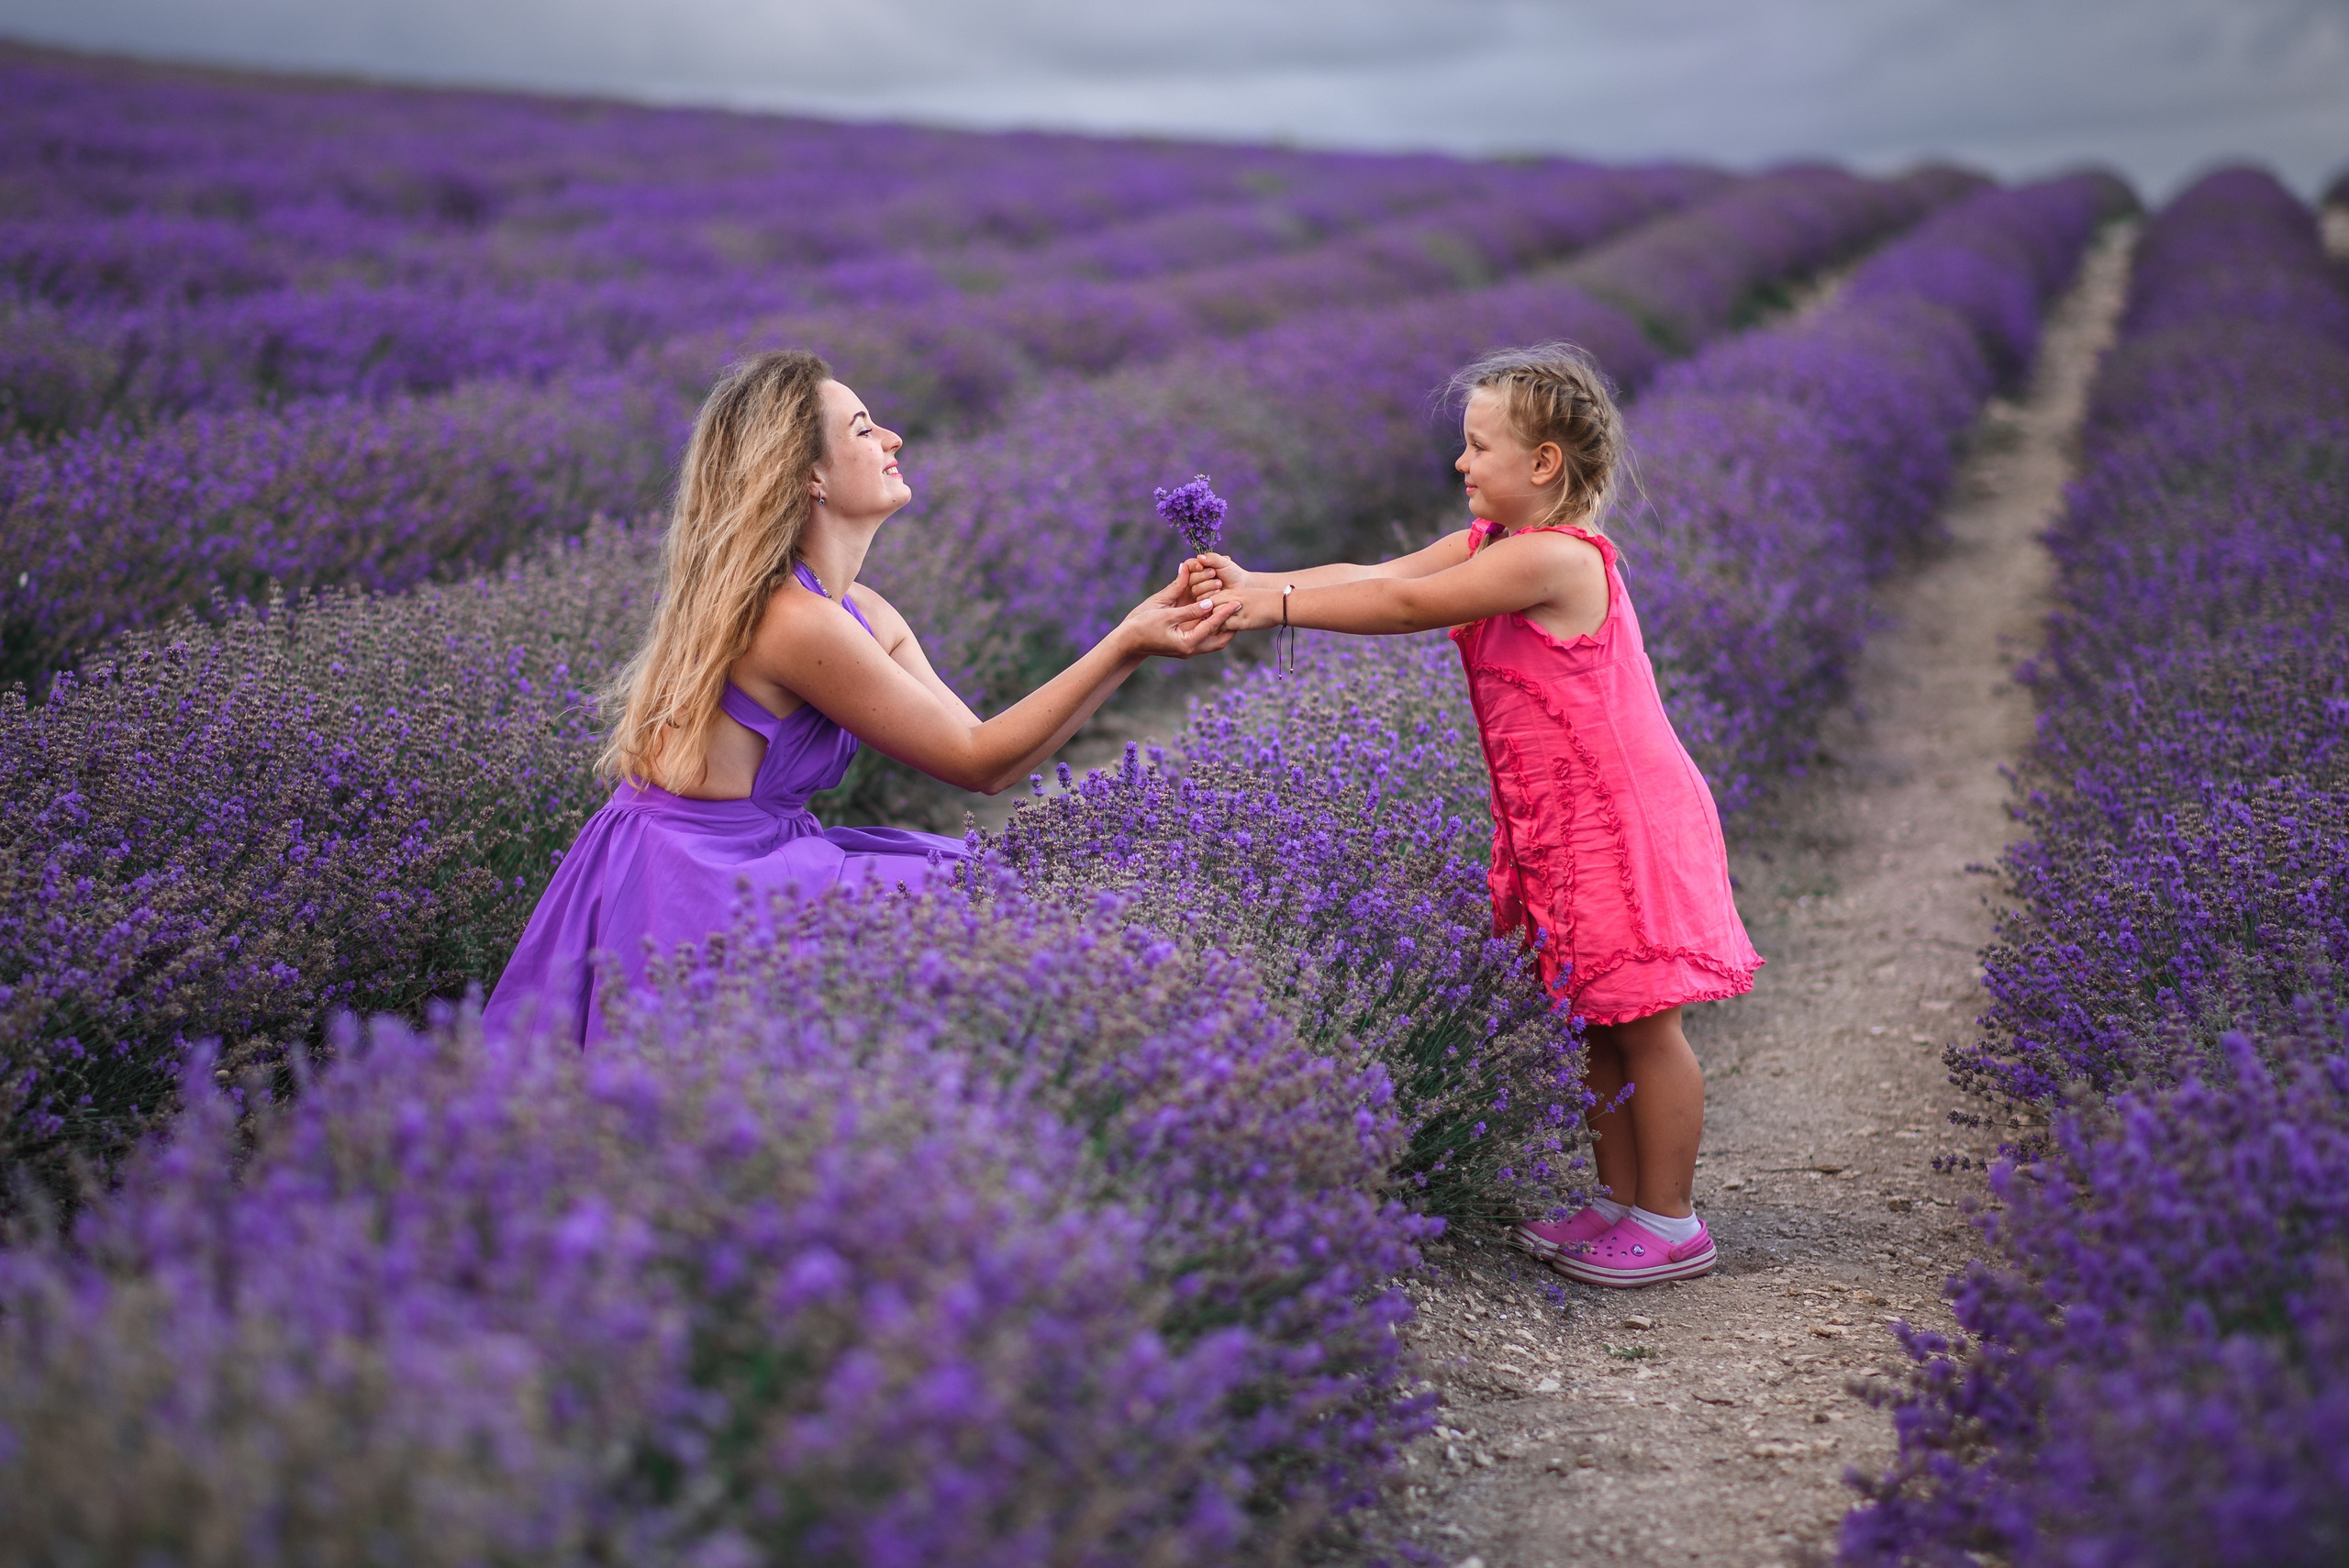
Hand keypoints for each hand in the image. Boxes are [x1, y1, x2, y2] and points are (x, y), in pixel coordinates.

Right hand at [1121, 568, 1239, 659]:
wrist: (1127, 642)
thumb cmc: (1142, 626)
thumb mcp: (1165, 614)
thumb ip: (1188, 609)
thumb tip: (1208, 602)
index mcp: (1187, 644)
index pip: (1212, 626)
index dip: (1225, 612)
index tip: (1237, 601)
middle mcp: (1190, 650)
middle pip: (1219, 640)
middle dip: (1231, 625)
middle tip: (1240, 609)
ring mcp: (1187, 650)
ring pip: (1213, 640)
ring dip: (1222, 627)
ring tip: (1231, 612)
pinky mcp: (1183, 646)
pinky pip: (1204, 637)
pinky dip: (1211, 627)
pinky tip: (1214, 615)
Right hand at [1183, 551, 1247, 603]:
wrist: (1242, 587)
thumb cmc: (1233, 573)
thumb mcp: (1223, 562)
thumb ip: (1212, 558)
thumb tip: (1199, 557)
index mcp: (1198, 568)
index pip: (1188, 566)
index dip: (1193, 566)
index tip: (1200, 567)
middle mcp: (1196, 580)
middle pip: (1190, 579)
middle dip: (1203, 575)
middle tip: (1214, 573)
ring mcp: (1198, 592)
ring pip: (1195, 589)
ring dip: (1208, 585)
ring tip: (1220, 584)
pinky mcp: (1202, 603)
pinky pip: (1200, 599)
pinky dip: (1210, 594)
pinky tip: (1219, 593)